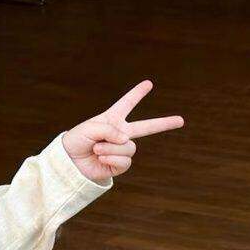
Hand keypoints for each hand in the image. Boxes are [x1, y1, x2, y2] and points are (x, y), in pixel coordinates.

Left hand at [61, 81, 183, 184]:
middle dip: (164, 124)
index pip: (127, 104)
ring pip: (129, 147)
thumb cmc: (76, 141)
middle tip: (181, 120)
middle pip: (146, 127)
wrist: (68, 162)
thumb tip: (127, 141)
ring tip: (96, 149)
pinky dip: (111, 158)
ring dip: (111, 148)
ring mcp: (120, 150)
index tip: (148, 83)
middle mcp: (120, 134)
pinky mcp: (118, 165)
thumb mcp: (91, 127)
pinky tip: (100, 158)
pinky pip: (124, 160)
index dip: (137, 93)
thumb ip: (111, 130)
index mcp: (112, 119)